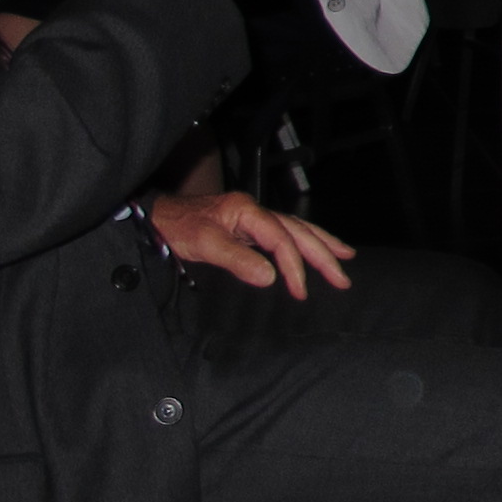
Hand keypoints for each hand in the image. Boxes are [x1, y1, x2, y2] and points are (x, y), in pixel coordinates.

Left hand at [152, 188, 354, 299]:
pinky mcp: (247, 226)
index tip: (300, 290)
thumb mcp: (204, 244)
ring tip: (344, 255)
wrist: (156, 218)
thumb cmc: (177, 228)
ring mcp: (252, 217)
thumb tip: (271, 277)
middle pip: (298, 231)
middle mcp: (255, 211)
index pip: (281, 239)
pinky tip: (312, 248)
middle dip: (323, 254)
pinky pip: (284, 232)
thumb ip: (238, 260)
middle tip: (342, 278)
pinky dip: (302, 241)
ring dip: (321, 243)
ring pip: (296, 228)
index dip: (294, 266)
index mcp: (247, 211)